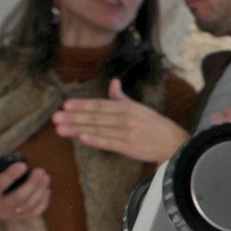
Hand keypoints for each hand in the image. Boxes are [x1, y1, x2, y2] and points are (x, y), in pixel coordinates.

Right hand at [0, 150, 51, 222]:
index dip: (11, 175)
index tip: (23, 165)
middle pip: (19, 197)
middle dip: (32, 183)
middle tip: (41, 171)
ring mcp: (9, 216)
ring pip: (29, 205)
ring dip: (40, 190)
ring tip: (45, 177)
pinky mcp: (18, 220)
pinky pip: (34, 213)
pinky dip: (43, 202)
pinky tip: (46, 190)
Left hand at [53, 78, 189, 161]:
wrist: (174, 143)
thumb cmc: (155, 125)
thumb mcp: (140, 107)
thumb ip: (122, 97)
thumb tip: (113, 82)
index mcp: (128, 107)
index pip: (101, 105)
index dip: (83, 105)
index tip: (66, 105)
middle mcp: (126, 118)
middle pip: (96, 117)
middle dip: (74, 117)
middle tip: (55, 117)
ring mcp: (128, 133)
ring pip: (99, 130)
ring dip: (78, 129)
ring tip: (61, 129)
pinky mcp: (130, 148)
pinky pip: (110, 143)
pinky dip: (96, 140)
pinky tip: (82, 138)